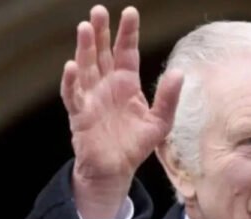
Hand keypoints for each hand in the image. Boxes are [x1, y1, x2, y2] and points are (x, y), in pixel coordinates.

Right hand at [60, 5, 182, 218]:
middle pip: (102, 53)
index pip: (126, 52)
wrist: (116, 170)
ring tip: (85, 27)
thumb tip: (179, 73)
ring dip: (84, 48)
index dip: (128, 33)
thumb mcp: (160, 122)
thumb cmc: (135, 144)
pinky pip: (72, 95)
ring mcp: (91, 98)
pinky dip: (70, 81)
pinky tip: (71, 66)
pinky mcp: (80, 115)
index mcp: (126, 84)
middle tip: (99, 10)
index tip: (130, 12)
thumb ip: (168, 98)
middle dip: (101, 32)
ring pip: (85, 67)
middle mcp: (106, 86)